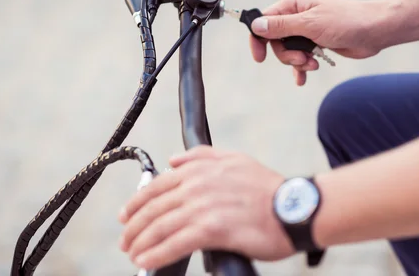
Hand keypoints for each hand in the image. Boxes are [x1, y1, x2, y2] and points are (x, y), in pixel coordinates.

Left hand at [118, 146, 294, 269]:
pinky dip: (156, 254)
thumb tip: (173, 160)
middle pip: (154, 207)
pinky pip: (175, 244)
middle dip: (134, 226)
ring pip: (160, 226)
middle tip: (125, 240)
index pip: (157, 185)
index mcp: (200, 169)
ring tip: (132, 253)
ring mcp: (204, 207)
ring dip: (140, 242)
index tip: (126, 215)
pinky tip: (146, 261)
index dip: (136, 202)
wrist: (293, 207)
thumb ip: (202, 157)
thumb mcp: (235, 160)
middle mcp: (197, 186)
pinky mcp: (212, 230)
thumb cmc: (267, 188)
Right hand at [249, 0, 387, 84]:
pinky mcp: (317, 43)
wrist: (375, 31)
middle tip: (302, 59)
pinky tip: (303, 79)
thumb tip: (256, 26)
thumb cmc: (346, 22)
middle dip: (286, 55)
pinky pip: (301, 58)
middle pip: (276, 40)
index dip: (259, 39)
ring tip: (313, 64)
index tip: (260, 57)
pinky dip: (301, 68)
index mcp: (294, 4)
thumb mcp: (310, 24)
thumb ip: (282, 26)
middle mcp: (298, 15)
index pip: (264, 20)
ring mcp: (307, 30)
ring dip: (298, 62)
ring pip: (288, 51)